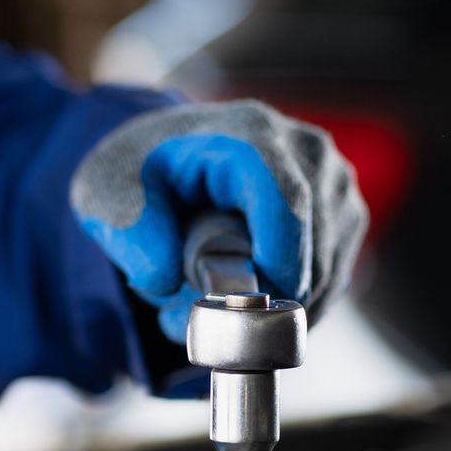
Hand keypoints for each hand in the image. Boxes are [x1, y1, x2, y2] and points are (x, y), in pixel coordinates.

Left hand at [70, 100, 367, 342]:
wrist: (167, 157)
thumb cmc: (140, 172)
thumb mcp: (107, 191)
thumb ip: (130, 232)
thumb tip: (165, 280)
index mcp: (251, 136)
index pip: (286, 205)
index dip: (275, 266)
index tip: (247, 311)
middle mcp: (307, 153)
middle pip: (312, 249)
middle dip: (259, 299)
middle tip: (192, 315)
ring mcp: (333, 185)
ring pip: (325, 274)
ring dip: (273, 306)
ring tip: (209, 298)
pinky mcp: (343, 217)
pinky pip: (330, 282)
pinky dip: (289, 305)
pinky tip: (244, 297)